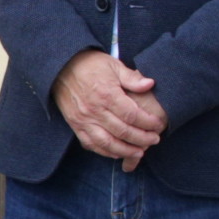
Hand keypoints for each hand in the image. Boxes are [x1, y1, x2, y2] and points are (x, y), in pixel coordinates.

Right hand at [52, 49, 167, 169]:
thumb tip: (150, 84)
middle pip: (123, 131)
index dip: (148, 123)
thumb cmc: (90, 65)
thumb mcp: (113, 65)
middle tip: (154, 139)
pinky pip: (91, 143)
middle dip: (142, 138)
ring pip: (107, 142)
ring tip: (139, 152)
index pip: (132, 115)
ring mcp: (83, 119)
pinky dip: (105, 152)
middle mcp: (94, 110)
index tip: (158, 124)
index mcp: (106, 94)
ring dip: (125, 150)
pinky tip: (117, 153)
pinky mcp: (75, 124)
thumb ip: (131, 77)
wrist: (61, 67)